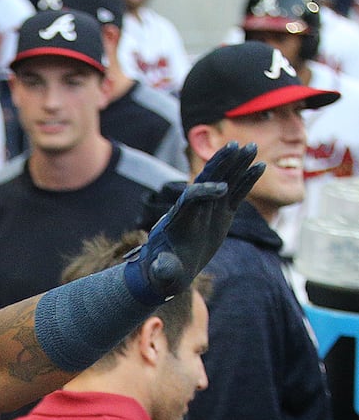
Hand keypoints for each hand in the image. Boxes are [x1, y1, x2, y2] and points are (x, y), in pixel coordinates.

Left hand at [125, 141, 262, 303]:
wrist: (174, 269)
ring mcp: (211, 208)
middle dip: (221, 164)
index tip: (222, 191)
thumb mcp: (163, 273)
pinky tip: (260, 166)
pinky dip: (247, 179)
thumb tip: (160, 269)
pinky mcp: (223, 213)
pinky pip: (237, 192)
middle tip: (236, 147)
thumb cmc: (166, 271)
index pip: (191, 197)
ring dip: (237, 164)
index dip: (205, 191)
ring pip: (225, 180)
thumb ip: (163, 269)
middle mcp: (195, 207)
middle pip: (208, 179)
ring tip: (252, 147)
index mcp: (179, 218)